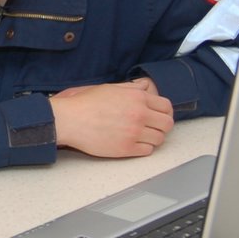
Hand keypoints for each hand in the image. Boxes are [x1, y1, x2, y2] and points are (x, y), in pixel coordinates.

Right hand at [51, 78, 174, 157]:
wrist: (71, 119)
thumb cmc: (87, 103)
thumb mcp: (111, 88)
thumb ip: (132, 88)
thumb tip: (145, 87)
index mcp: (137, 97)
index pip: (166, 106)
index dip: (165, 112)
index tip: (159, 116)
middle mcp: (140, 114)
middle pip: (167, 124)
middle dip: (162, 126)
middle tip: (153, 127)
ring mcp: (134, 132)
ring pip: (159, 139)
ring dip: (153, 138)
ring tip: (142, 136)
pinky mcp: (127, 148)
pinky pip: (147, 150)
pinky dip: (144, 148)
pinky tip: (134, 143)